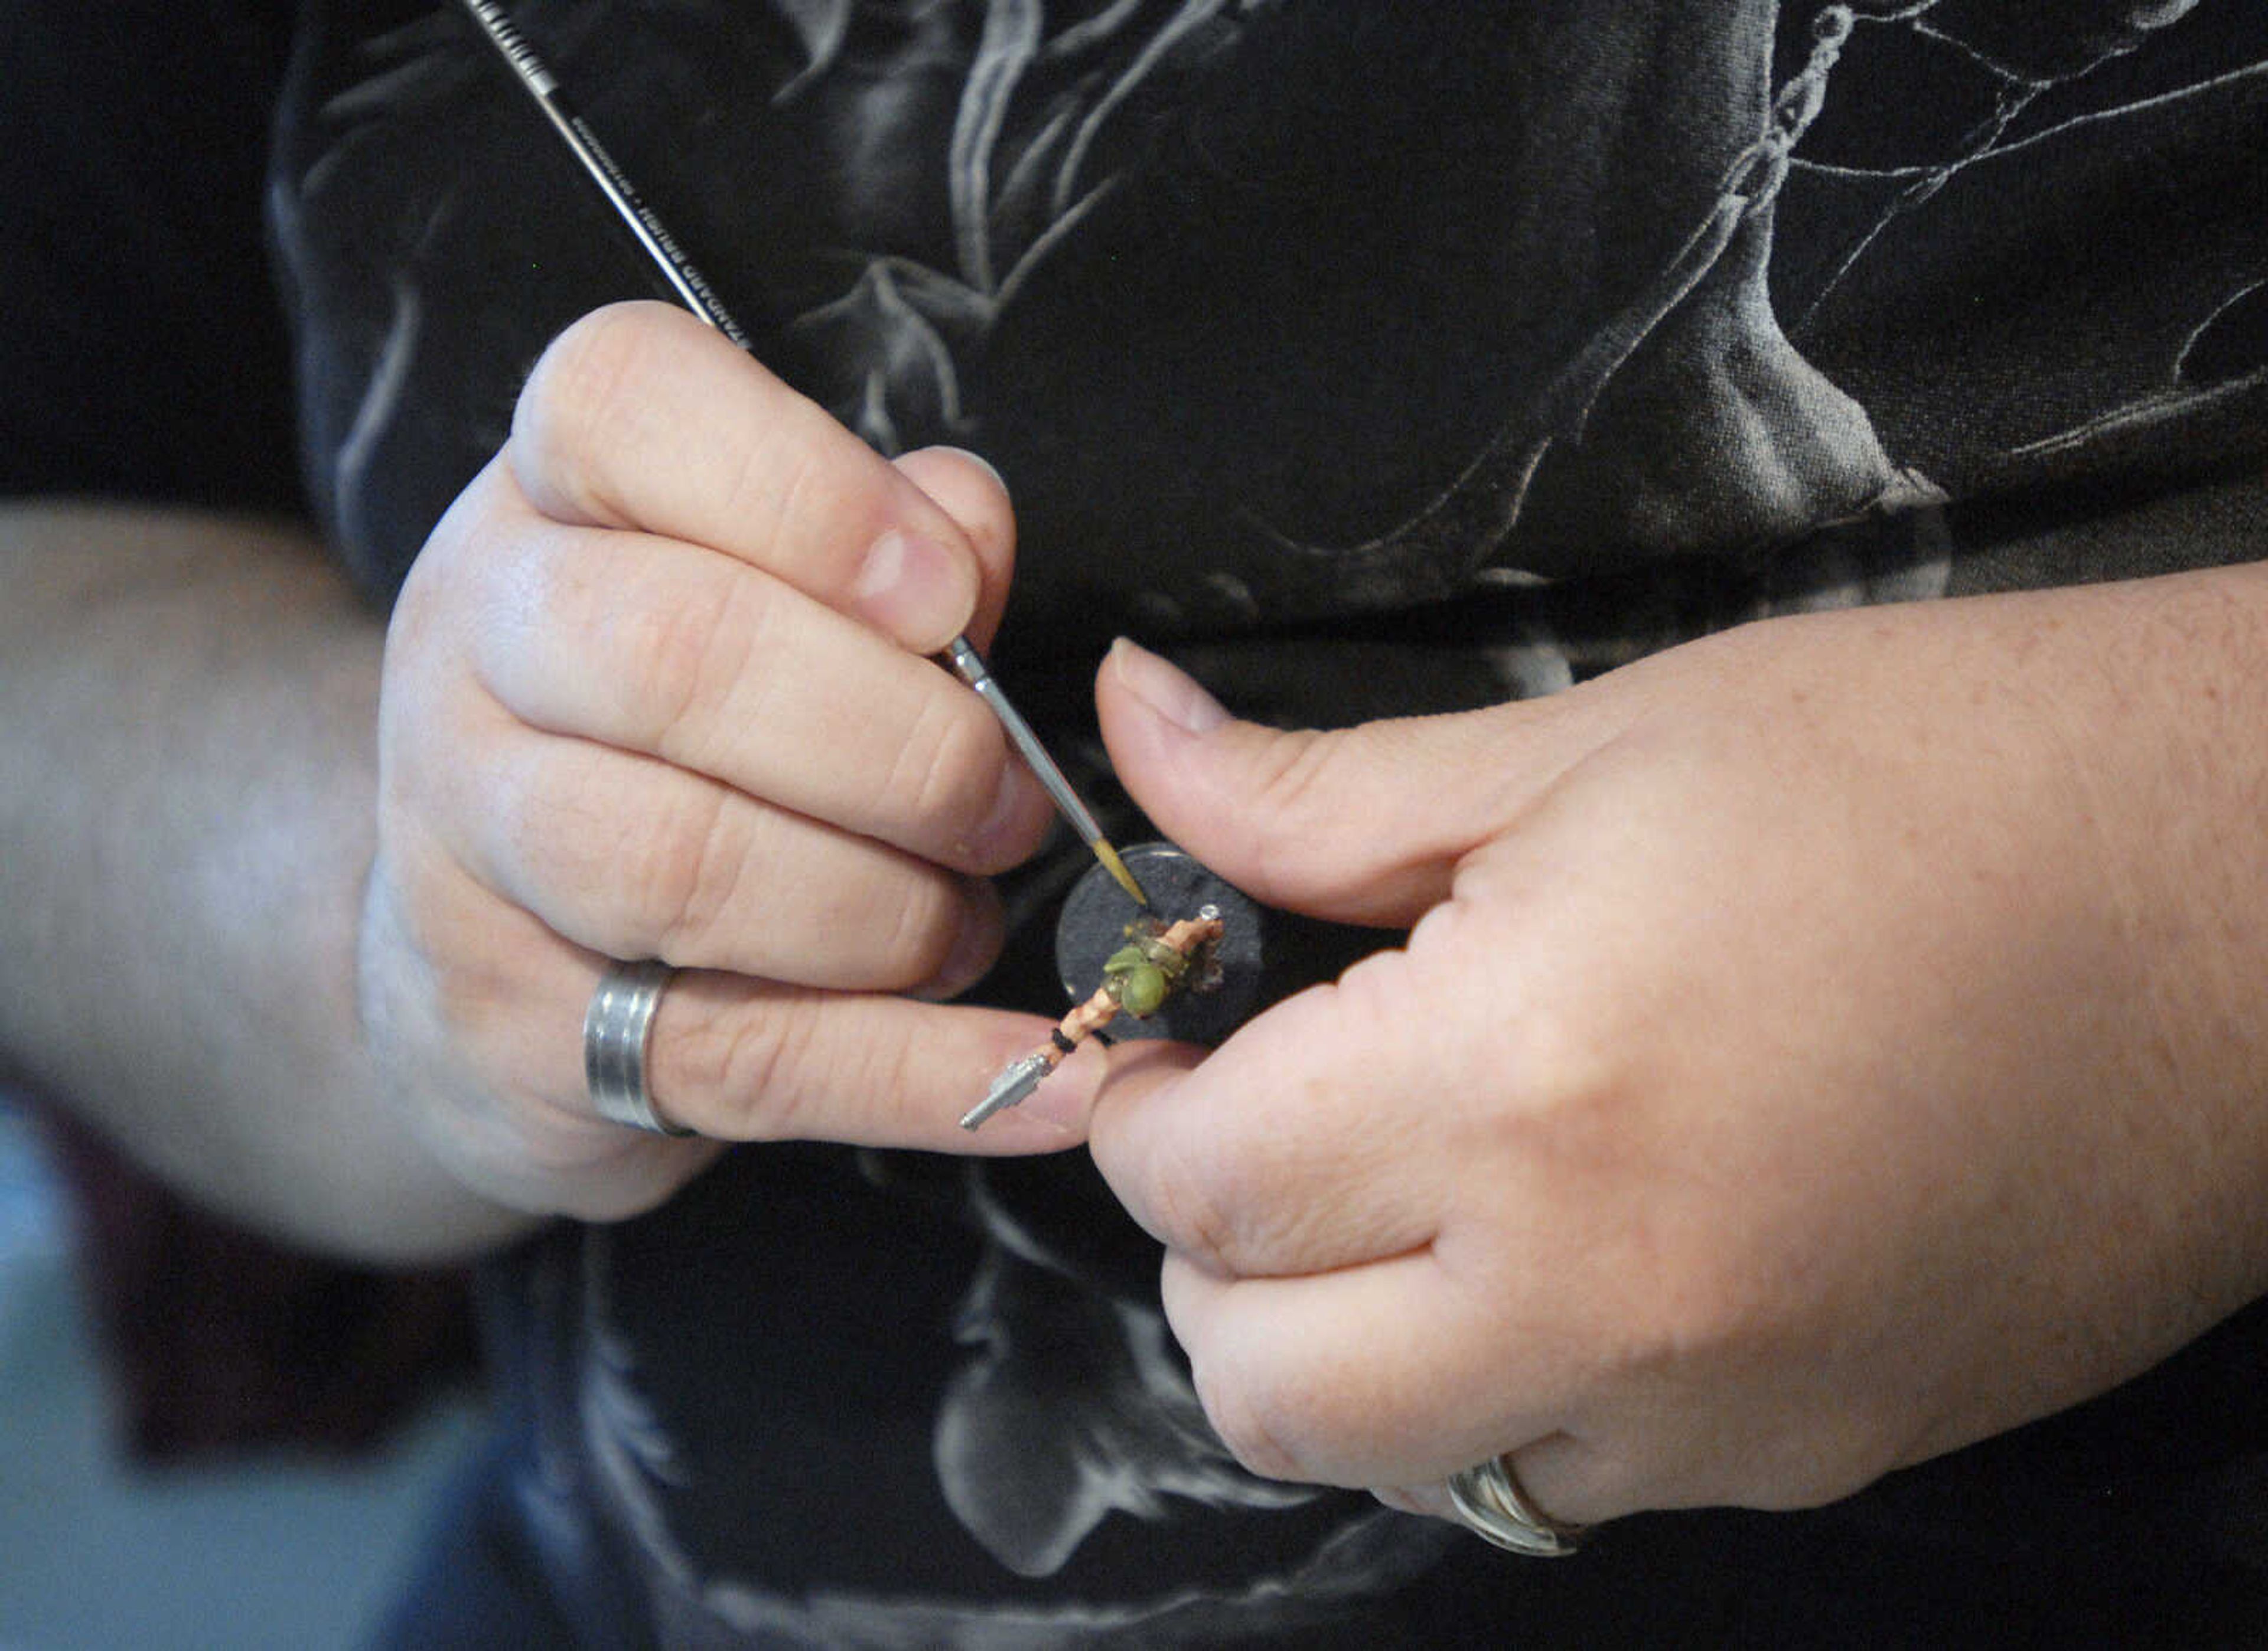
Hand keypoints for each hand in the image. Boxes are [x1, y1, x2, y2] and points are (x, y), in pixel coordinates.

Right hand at [359, 301, 1086, 1223]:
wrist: (479, 942)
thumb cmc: (672, 729)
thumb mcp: (763, 590)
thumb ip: (882, 539)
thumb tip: (967, 522)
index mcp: (550, 501)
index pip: (623, 404)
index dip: (808, 492)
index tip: (943, 595)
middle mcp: (477, 647)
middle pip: (674, 655)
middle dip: (899, 743)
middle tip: (1005, 804)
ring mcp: (464, 845)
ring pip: (684, 864)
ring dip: (887, 909)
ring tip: (966, 920)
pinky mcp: (510, 1029)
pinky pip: (736, 1055)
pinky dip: (915, 1076)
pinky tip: (1041, 1079)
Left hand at [1085, 578, 2267, 1527]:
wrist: (2245, 892)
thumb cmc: (1930, 774)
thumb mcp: (1588, 741)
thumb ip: (1313, 791)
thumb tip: (1133, 722)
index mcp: (1523, 1083)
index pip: (1202, 1185)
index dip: (1143, 1111)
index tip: (1169, 1055)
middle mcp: (1606, 1292)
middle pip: (1264, 1390)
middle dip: (1211, 1265)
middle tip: (1261, 1137)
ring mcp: (1722, 1407)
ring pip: (1412, 1464)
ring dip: (1349, 1352)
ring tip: (1403, 1199)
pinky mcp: (1818, 1451)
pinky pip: (1576, 1479)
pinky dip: (1514, 1392)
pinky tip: (1566, 1256)